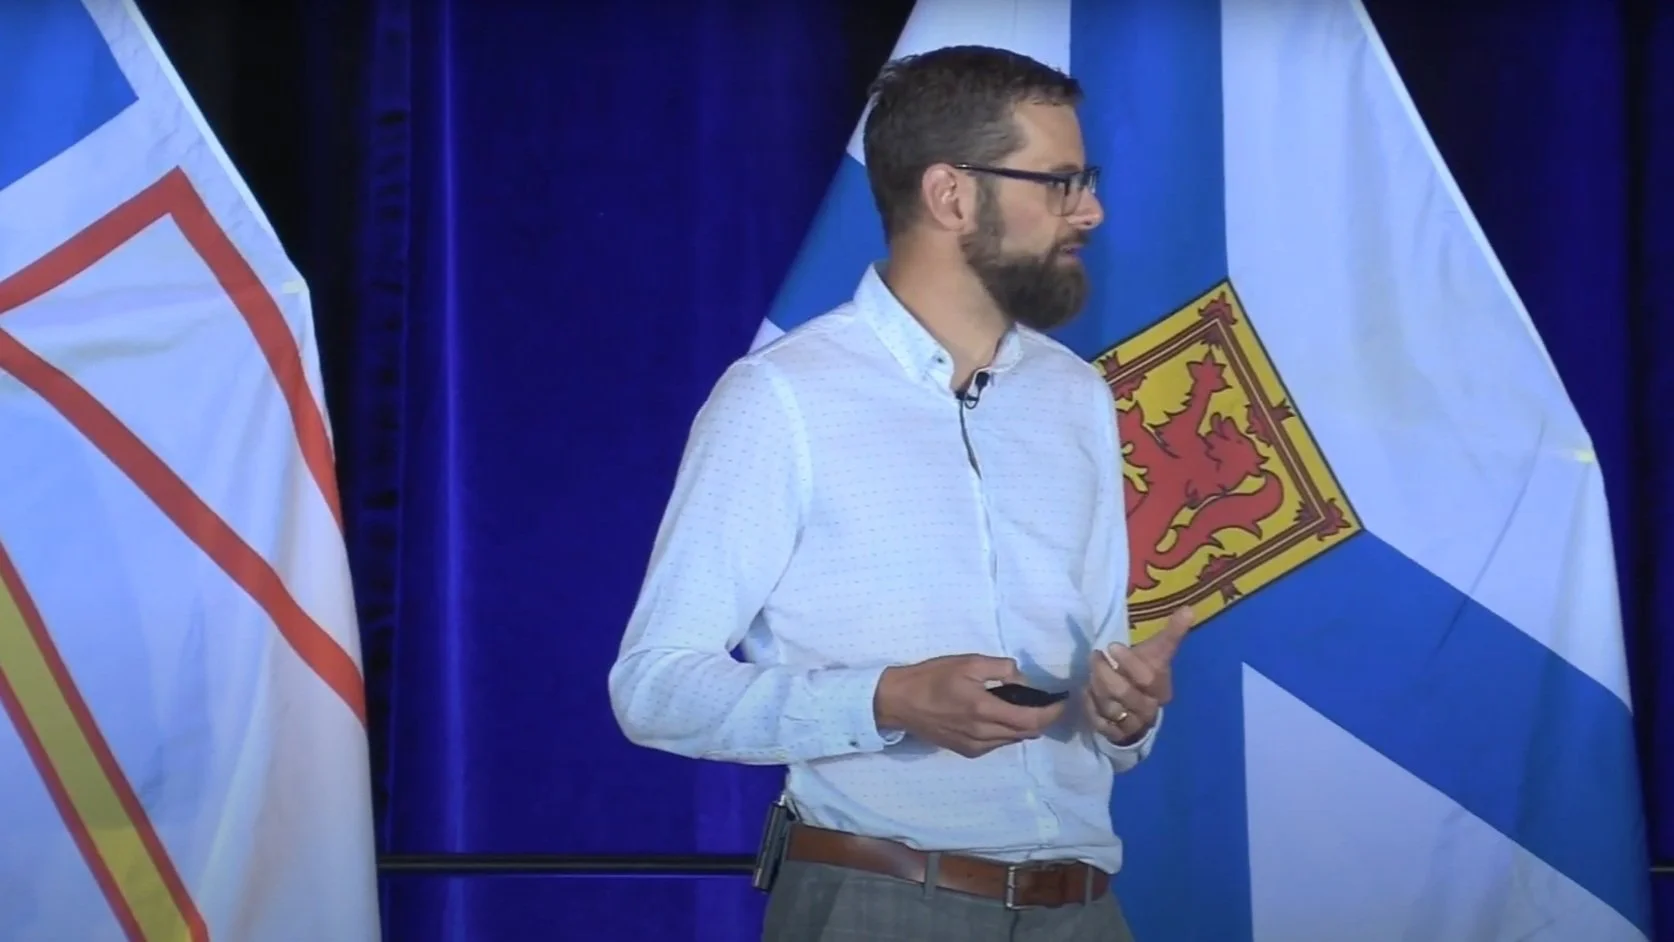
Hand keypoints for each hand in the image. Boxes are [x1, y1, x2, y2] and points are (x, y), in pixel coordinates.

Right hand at [875, 655, 1064, 757]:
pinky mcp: (967, 751)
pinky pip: (998, 744)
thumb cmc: (932, 678)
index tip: (1063, 700)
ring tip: (1030, 708)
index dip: (1052, 712)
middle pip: (1027, 733)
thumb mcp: (968, 663)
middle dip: (1043, 719)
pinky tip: (1003, 718)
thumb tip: (1022, 679)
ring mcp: (975, 746)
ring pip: (1014, 740)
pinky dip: (1009, 733)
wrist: (899, 702)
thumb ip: (1000, 668)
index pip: (1032, 719)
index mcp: (985, 711)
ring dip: (1026, 727)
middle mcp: (983, 735)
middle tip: (1050, 702)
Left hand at [1085, 607, 1193, 745]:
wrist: (1140, 710)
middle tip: (1094, 656)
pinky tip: (1086, 692)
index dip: (1129, 662)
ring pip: (1110, 708)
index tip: (1112, 645)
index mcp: (1161, 689)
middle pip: (1125, 693)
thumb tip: (1189, 609)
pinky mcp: (1114, 734)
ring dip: (1096, 687)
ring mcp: (1131, 724)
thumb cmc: (1145, 675)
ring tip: (1090, 672)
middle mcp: (1148, 709)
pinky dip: (1090, 706)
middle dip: (1105, 673)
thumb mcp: (1157, 654)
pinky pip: (1098, 722)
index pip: (1147, 677)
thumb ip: (1172, 634)